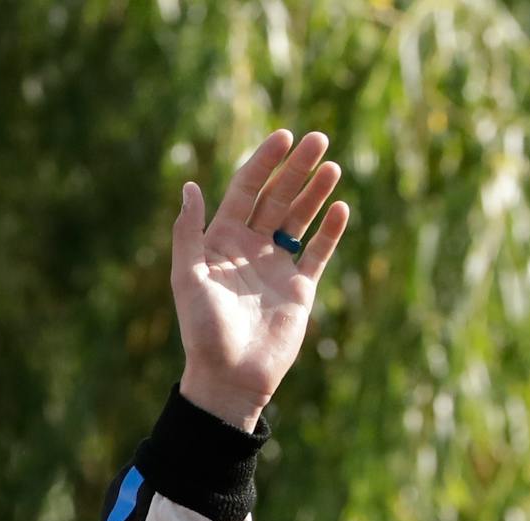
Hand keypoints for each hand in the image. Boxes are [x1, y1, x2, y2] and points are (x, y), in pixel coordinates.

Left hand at [170, 129, 349, 430]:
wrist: (230, 375)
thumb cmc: (203, 329)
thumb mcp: (188, 277)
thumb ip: (188, 233)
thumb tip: (189, 186)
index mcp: (221, 241)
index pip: (245, 190)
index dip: (263, 162)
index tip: (283, 136)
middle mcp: (249, 247)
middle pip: (276, 197)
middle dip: (296, 168)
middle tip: (319, 139)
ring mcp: (275, 266)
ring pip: (299, 219)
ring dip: (315, 192)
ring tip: (333, 166)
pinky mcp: (299, 288)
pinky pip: (318, 253)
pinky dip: (330, 231)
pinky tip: (341, 208)